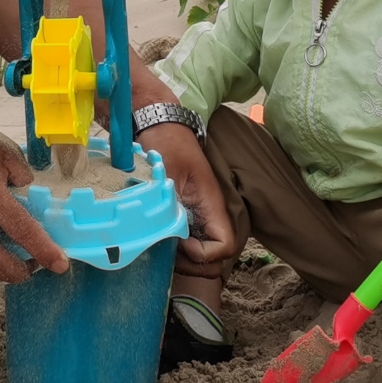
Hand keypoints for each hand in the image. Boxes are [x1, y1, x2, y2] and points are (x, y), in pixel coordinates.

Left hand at [139, 120, 239, 280]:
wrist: (158, 121)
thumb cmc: (165, 142)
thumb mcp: (167, 174)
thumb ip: (172, 206)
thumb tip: (171, 237)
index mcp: (212, 203)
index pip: (225, 245)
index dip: (204, 254)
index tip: (180, 244)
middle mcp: (210, 212)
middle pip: (216, 254)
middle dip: (193, 261)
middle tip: (167, 251)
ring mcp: (199, 212)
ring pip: (203, 249)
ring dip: (184, 255)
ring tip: (160, 245)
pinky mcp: (187, 209)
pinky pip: (189, 237)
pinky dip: (175, 244)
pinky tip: (156, 236)